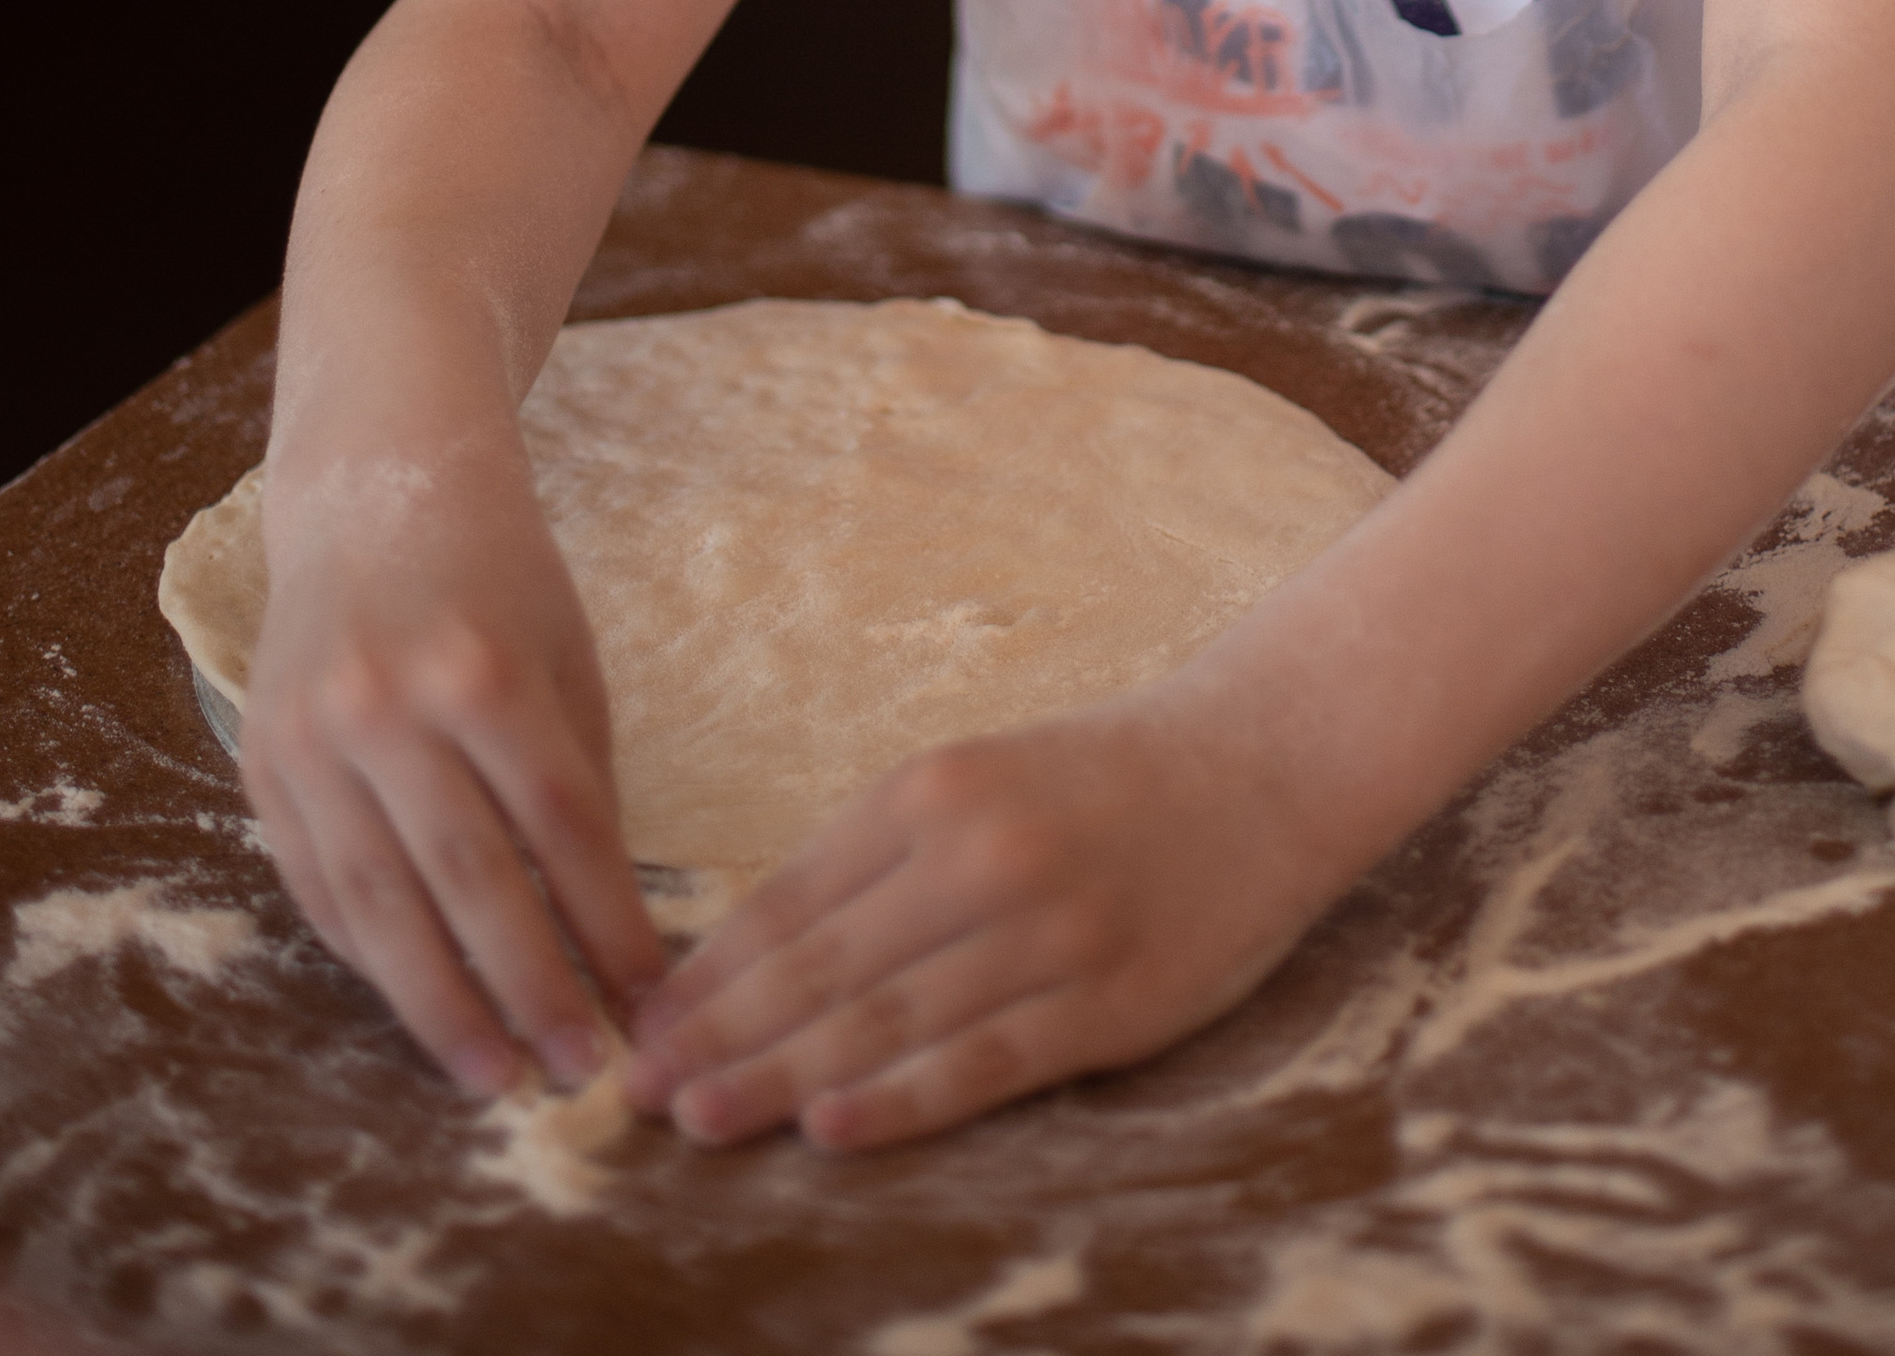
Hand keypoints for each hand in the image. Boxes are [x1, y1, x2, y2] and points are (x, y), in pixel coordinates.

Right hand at [238, 430, 665, 1097]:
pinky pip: (319, 888)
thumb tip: (605, 925)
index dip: (608, 925)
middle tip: (577, 1072)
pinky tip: (417, 1006)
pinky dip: (370, 958)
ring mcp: (313, 740)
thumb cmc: (498, 576)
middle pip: (470, 883)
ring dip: (440, 1006)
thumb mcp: (565, 653)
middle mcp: (389, 708)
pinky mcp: (263, 765)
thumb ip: (576, 778)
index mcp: (483, 671)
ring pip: (380, 906)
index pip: (562, 829)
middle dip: (530, 990)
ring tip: (493, 1075)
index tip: (649, 999)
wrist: (372, 490)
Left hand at [624, 680, 1342, 1151]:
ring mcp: (1045, 930)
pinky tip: (830, 1129)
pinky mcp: (1107, 1000)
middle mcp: (980, 853)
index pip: (791, 895)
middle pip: (821, 965)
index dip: (708, 969)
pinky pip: (984, 1062)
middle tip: (632, 1095)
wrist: (1262, 765)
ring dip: (778, 1076)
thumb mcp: (982, 779)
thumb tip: (760, 955)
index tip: (638, 1026)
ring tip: (696, 1120)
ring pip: (886, 1021)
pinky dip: (902, 1100)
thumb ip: (883, 857)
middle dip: (716, 1034)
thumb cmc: (1105, 781)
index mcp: (935, 789)